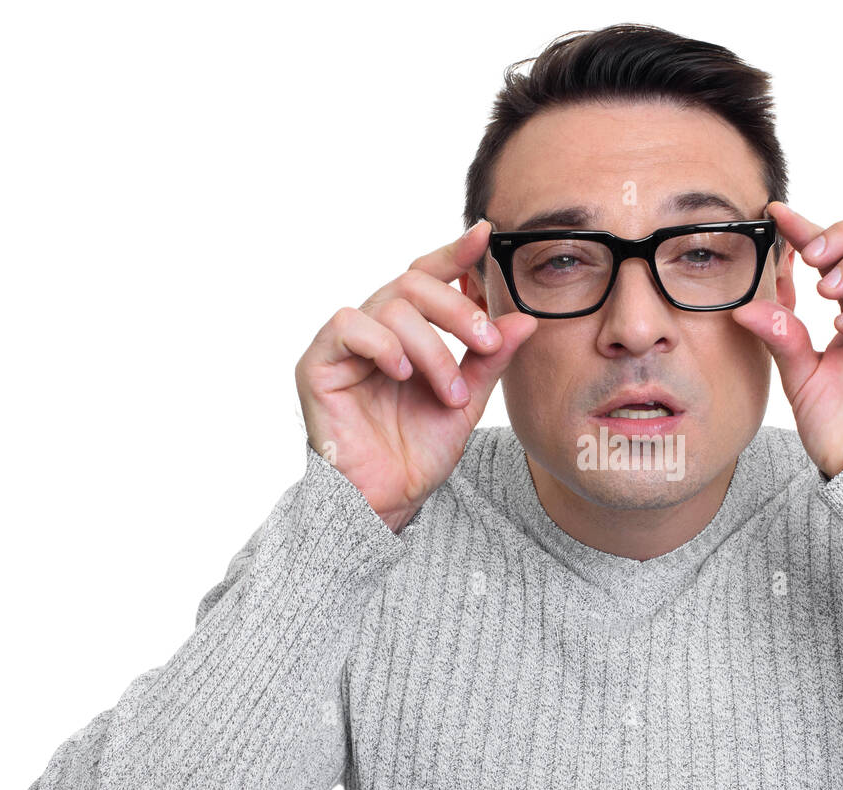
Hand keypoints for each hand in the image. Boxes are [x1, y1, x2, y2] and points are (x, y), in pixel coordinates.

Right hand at [295, 221, 536, 531]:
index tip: (487, 235)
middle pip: (415, 281)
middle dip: (459, 310)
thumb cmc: (418, 453)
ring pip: (391, 304)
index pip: (429, 275)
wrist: (387, 501)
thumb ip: (490, 359)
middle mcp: (375, 329)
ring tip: (448, 393)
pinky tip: (402, 373)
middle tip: (485, 345)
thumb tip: (524, 318)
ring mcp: (345, 345)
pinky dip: (384, 344)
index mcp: (408, 331)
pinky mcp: (318, 364)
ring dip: (432, 347)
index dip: (456, 253)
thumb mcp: (467, 401)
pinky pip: (349, 326)